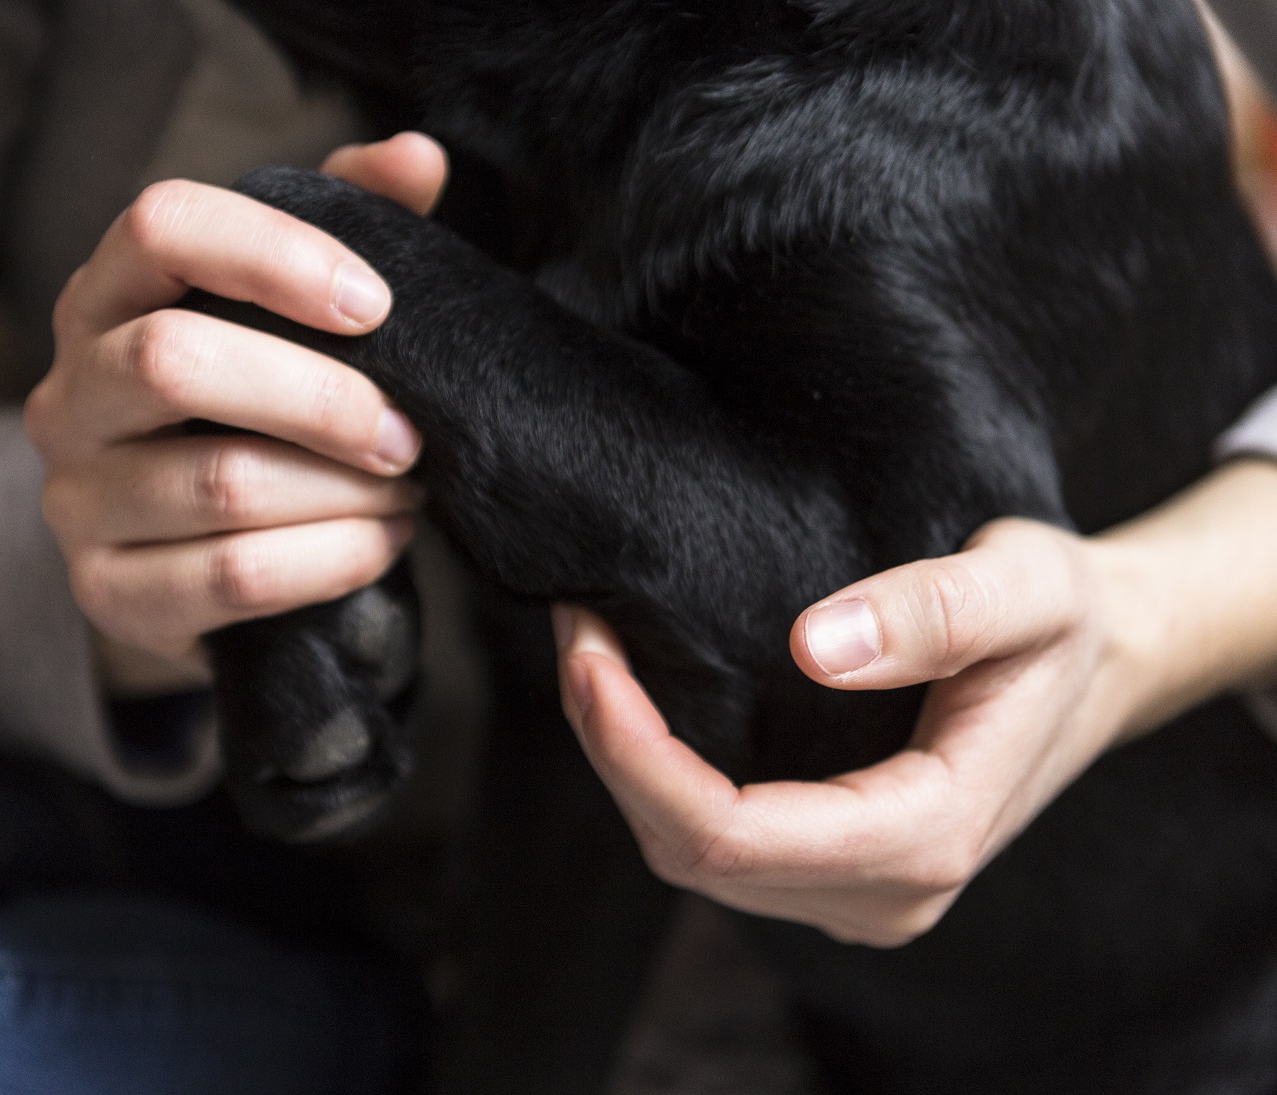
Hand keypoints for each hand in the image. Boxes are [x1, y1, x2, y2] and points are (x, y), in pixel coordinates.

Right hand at [26, 133, 448, 694]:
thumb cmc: (253, 411)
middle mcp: (70, 390)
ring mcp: (75, 497)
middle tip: (409, 432)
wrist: (191, 562)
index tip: (377, 304)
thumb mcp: (297, 310)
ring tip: (409, 493)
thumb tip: (417, 156)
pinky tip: (381, 545)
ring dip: (343, 491)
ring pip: (220, 484)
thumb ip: (352, 221)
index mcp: (110, 295)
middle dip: (321, 400)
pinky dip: (330, 560)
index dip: (275, 255)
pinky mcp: (107, 591)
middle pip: (176, 361)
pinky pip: (232, 577)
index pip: (162, 226)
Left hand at [553, 460, 1276, 946]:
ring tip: (589, 647)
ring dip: (622, 760)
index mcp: (927, 835)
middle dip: (609, 747)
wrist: (1102, 662)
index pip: (734, 832)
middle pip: (692, 853)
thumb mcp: (1028, 581)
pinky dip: (656, 774)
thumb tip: (817, 646)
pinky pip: (715, 844)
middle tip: (574, 629)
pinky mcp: (832, 870)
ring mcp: (856, 893)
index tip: (588, 651)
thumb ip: (934, 613)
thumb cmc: (1066, 618)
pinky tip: (634, 697)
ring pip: (690, 856)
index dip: (635, 751)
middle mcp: (884, 893)